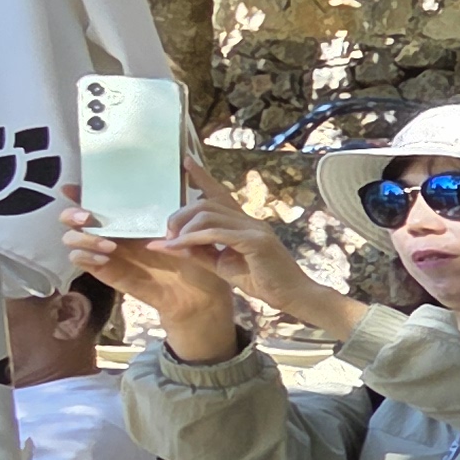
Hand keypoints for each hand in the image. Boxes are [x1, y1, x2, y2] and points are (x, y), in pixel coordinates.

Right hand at [60, 197, 239, 355]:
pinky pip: (80, 261)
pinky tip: (107, 256)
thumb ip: (186, 195)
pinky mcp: (108, 271)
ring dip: (83, 237)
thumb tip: (186, 159)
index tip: (71, 186)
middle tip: (89, 216)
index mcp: (128, 217)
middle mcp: (112, 232)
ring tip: (110, 244)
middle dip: (72, 214)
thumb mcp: (193, 220)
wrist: (203, 290)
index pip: (95, 200)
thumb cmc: (197, 252)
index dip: (78, 192)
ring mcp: (106, 252)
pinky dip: (86, 256)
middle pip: (71, 218)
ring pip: (71, 239)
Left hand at [154, 154, 348, 331]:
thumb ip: (198, 252)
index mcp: (244, 223)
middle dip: (180, 216)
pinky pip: (215, 233)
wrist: (293, 296)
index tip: (186, 162)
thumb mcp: (222, 266)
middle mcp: (250, 220)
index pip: (221, 194)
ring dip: (184, 228)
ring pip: (208, 215)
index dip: (203, 177)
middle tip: (168, 236)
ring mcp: (254, 228)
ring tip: (172, 243)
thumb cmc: (263, 282)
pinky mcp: (255, 240)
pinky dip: (192, 239)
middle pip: (206, 204)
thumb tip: (167, 244)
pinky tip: (178, 246)